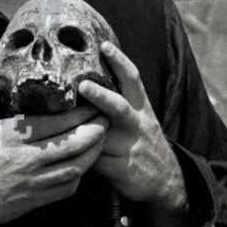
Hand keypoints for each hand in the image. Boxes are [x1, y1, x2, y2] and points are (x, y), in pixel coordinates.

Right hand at [0, 76, 108, 226]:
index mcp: (15, 136)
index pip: (58, 123)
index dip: (80, 114)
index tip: (91, 105)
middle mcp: (29, 158)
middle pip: (75, 144)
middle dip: (95, 131)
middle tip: (105, 120)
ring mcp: (34, 181)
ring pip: (76, 167)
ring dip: (93, 153)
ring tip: (101, 141)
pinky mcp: (35, 199)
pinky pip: (66, 189)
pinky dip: (78, 177)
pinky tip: (82, 168)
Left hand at [76, 39, 190, 226]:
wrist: (164, 180)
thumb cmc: (139, 142)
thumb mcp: (137, 119)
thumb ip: (115, 104)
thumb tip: (80, 83)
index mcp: (140, 108)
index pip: (132, 80)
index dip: (119, 61)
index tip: (104, 46)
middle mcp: (137, 124)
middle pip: (119, 107)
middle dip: (101, 96)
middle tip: (83, 86)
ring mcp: (130, 147)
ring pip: (101, 136)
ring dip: (82, 130)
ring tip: (62, 123)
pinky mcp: (122, 169)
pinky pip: (94, 160)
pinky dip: (79, 155)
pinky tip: (62, 152)